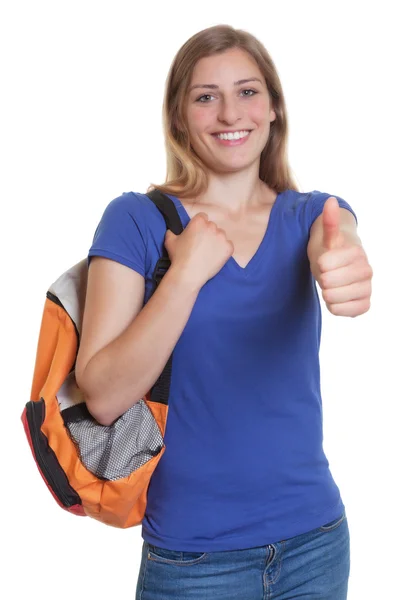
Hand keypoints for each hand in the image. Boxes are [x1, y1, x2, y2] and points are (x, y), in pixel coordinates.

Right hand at [164, 212, 233, 290]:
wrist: (189, 273)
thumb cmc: (179, 256)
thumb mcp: (169, 241)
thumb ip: (171, 232)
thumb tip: (171, 230)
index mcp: (199, 221)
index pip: (202, 217)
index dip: (199, 225)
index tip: (196, 233)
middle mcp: (212, 226)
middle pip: (212, 226)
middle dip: (208, 233)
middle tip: (201, 244)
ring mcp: (222, 237)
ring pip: (221, 235)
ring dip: (216, 241)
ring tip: (209, 252)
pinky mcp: (229, 248)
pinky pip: (228, 245)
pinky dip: (223, 250)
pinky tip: (215, 257)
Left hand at [317, 196, 372, 316]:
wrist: (339, 268)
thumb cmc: (330, 251)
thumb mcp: (325, 238)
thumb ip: (329, 222)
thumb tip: (329, 201)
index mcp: (357, 252)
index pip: (324, 265)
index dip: (319, 265)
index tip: (326, 261)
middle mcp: (367, 270)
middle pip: (327, 283)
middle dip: (322, 279)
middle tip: (329, 274)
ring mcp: (368, 288)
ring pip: (333, 299)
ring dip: (327, 293)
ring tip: (333, 285)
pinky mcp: (365, 304)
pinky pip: (343, 312)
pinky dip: (335, 307)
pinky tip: (338, 297)